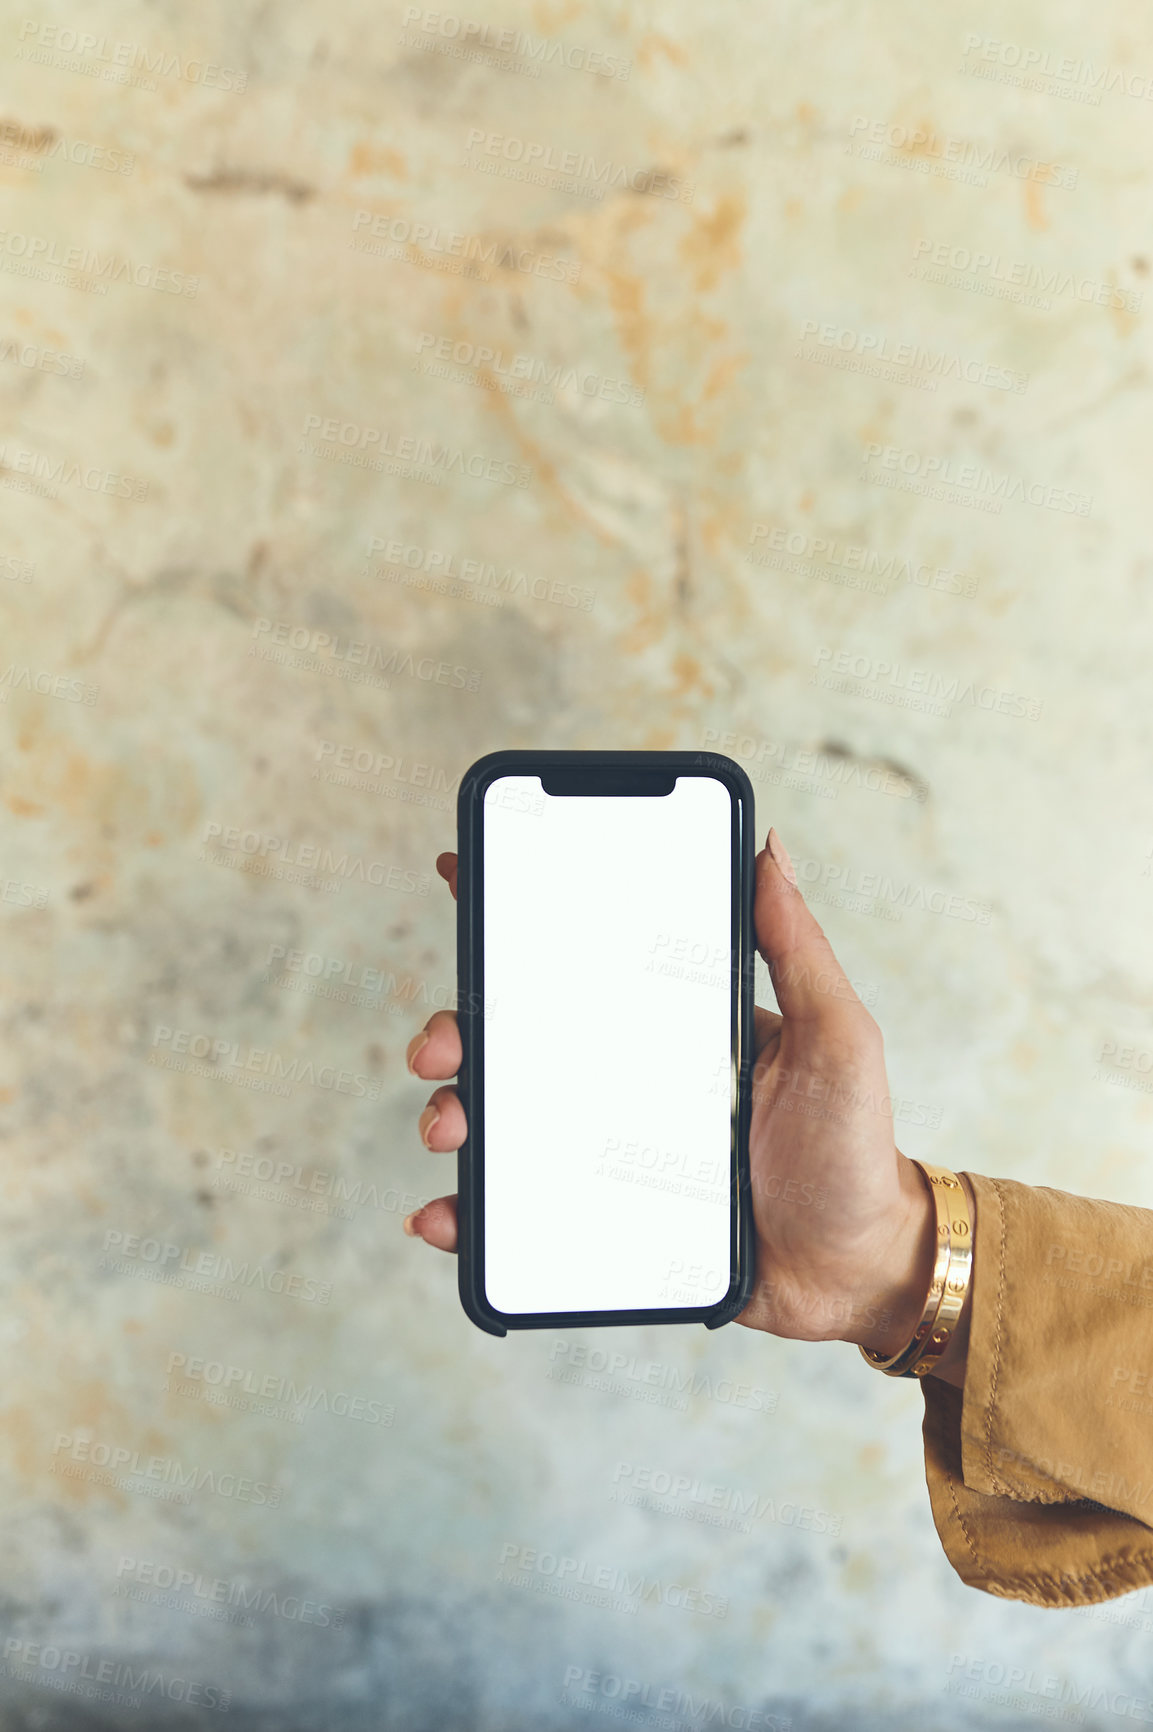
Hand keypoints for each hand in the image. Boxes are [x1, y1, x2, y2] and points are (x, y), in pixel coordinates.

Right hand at [404, 832, 971, 1386]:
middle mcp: (630, 1078)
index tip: (460, 880)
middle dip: (458, 1032)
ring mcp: (609, 1149)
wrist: (855, 1273)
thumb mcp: (837, 1037)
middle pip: (520, 1039)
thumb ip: (799, 951)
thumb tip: (770, 849)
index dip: (519, 922)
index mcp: (674, 1025)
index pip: (587, 960)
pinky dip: (470, 1214)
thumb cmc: (853, 1149)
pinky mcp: (602, 1218)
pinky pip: (520, 1210)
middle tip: (439, 1047)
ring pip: (506, 1119)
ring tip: (447, 1128)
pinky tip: (445, 1217)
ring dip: (453, 1113)